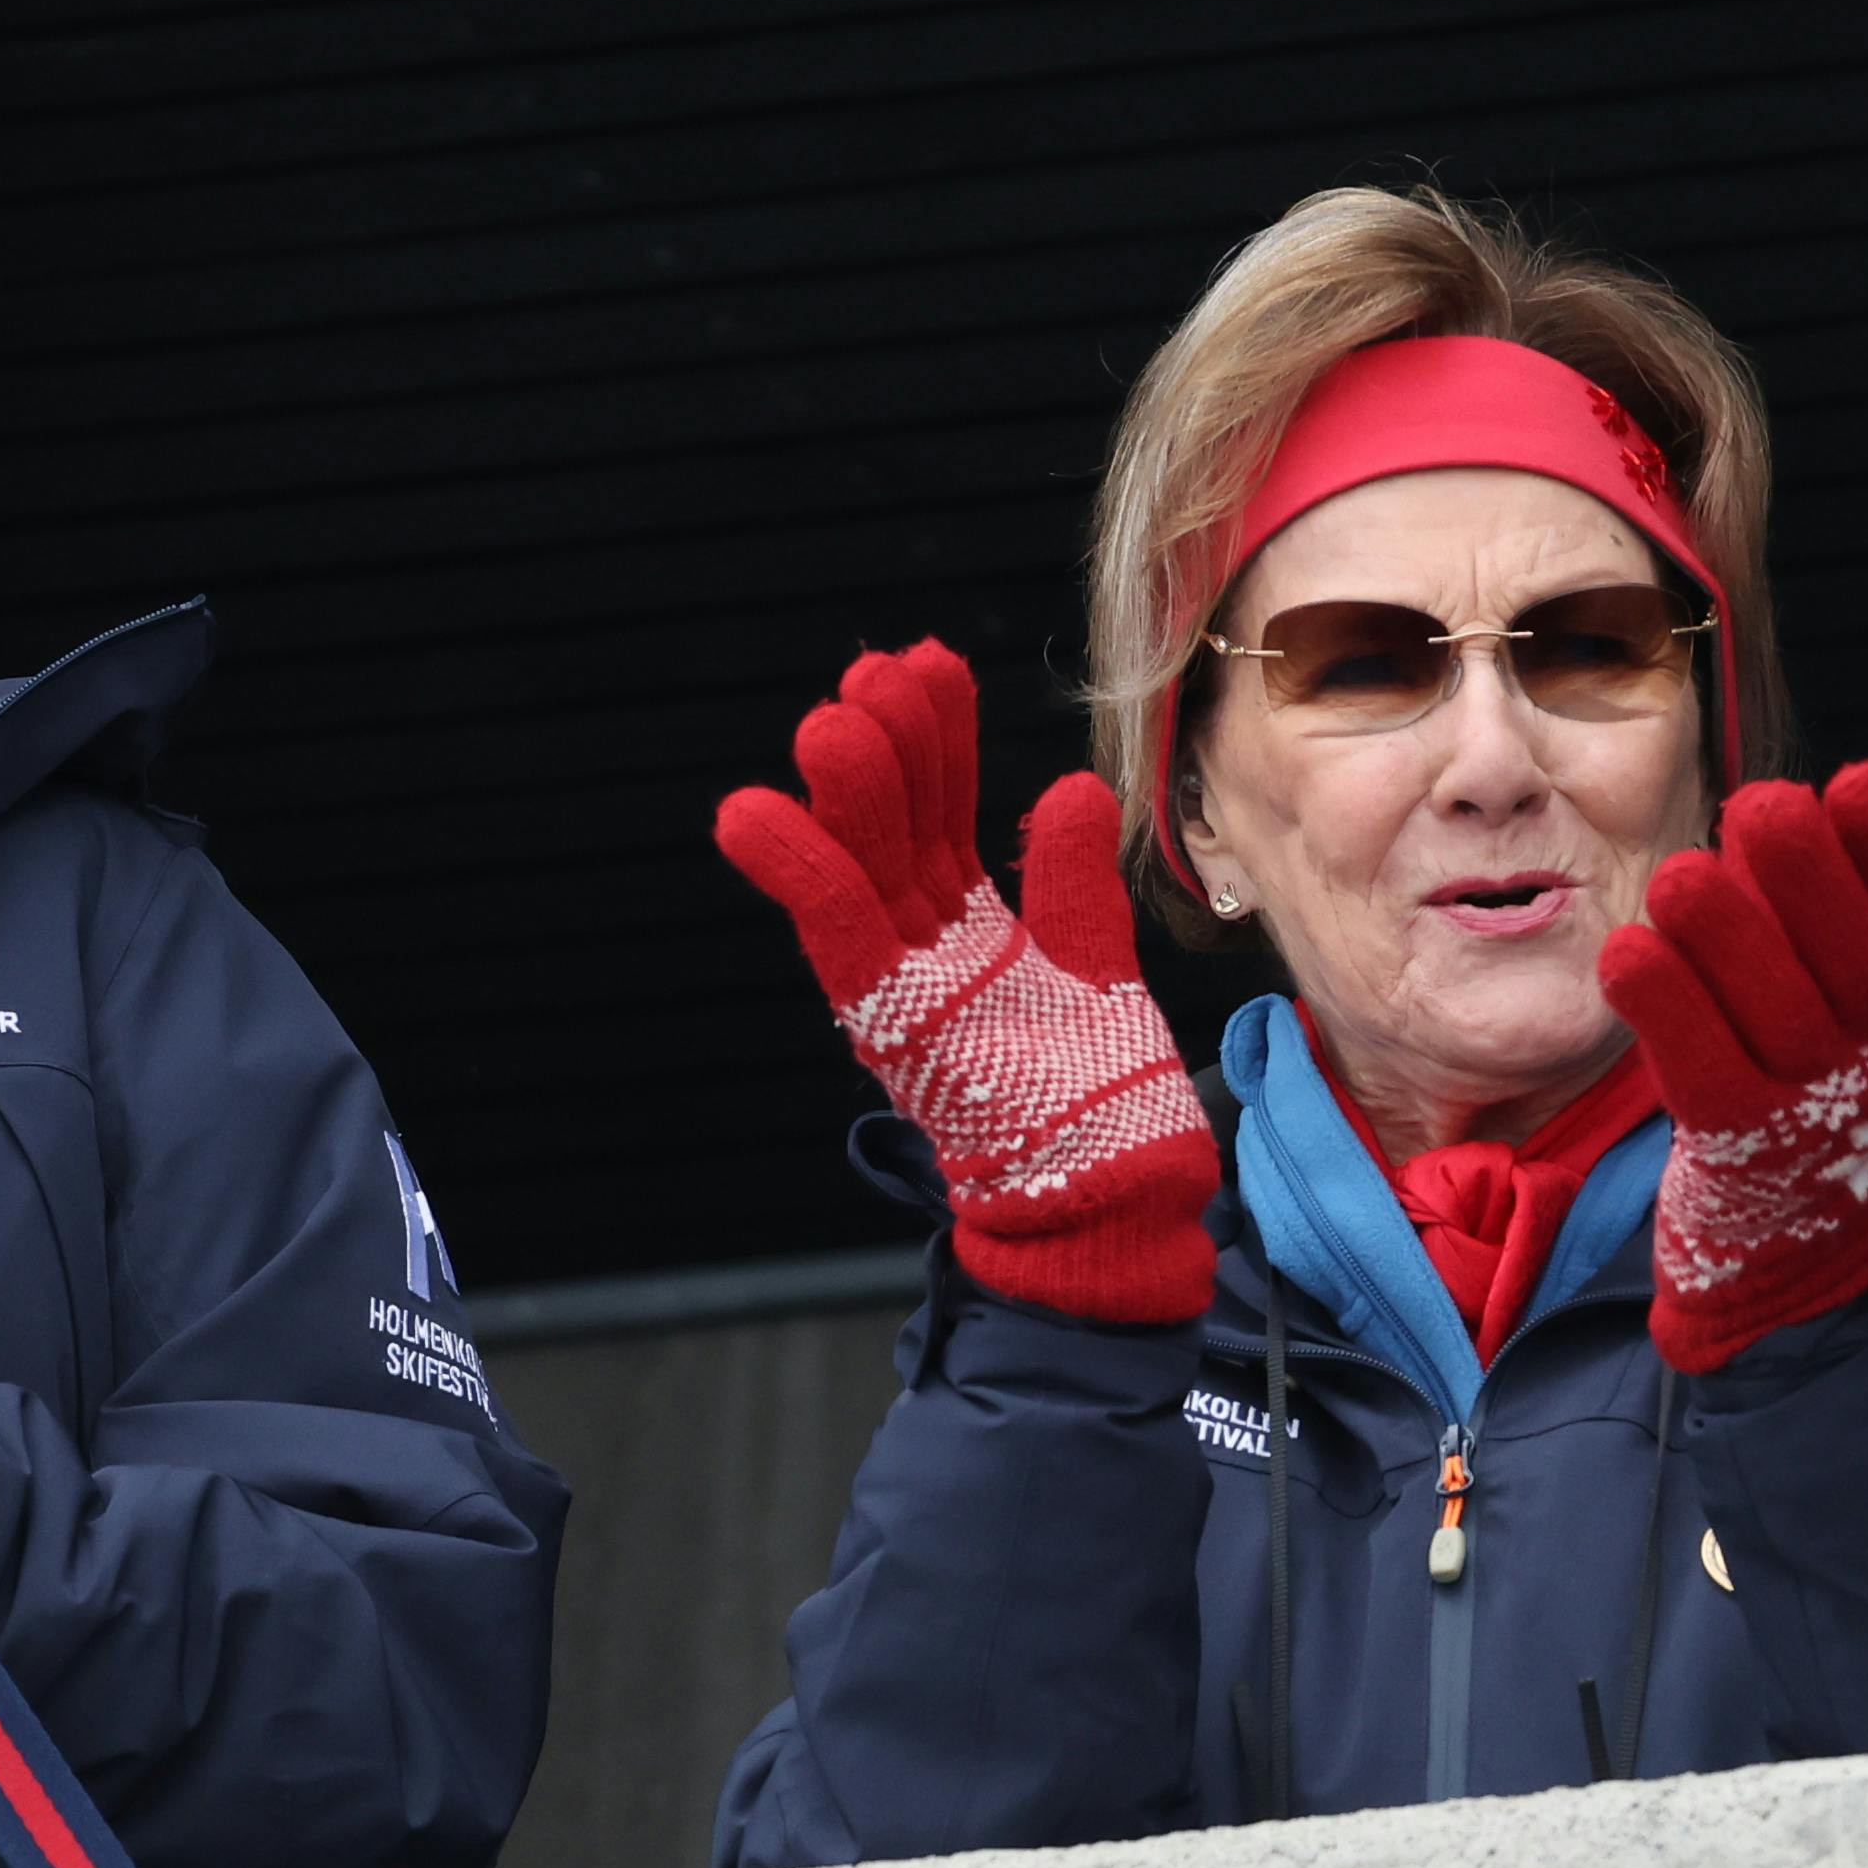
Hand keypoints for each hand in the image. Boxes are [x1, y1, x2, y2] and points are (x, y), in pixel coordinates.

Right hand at [713, 641, 1216, 1326]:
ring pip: (859, 869)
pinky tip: (751, 816)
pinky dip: (794, 876)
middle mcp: (924, 953)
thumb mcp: (1098, 972)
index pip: (943, 816)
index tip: (929, 662)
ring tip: (828, 720)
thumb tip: (1071, 786)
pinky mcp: (893, 1027)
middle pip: (895, 828)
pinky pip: (837, 938)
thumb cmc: (1106, 1108)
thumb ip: (1072, 885)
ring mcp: (903, 989)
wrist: (1116, 1205)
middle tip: (877, 667)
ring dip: (839, 795)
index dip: (936, 740)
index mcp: (971, 933)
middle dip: (885, 745)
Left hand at [1598, 764, 1867, 1373]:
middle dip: (1810, 877)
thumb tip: (1758, 804)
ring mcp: (1809, 1104)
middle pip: (1852, 959)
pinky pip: (1705, 1072)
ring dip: (1729, 938)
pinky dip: (1668, 1010)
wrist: (1793, 1234)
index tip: (1864, 784)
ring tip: (1681, 875)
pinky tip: (1627, 953)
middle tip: (1764, 803)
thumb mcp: (1819, 984)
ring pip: (1777, 1014)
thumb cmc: (1793, 1067)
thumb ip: (1788, 900)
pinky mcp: (1738, 1146)